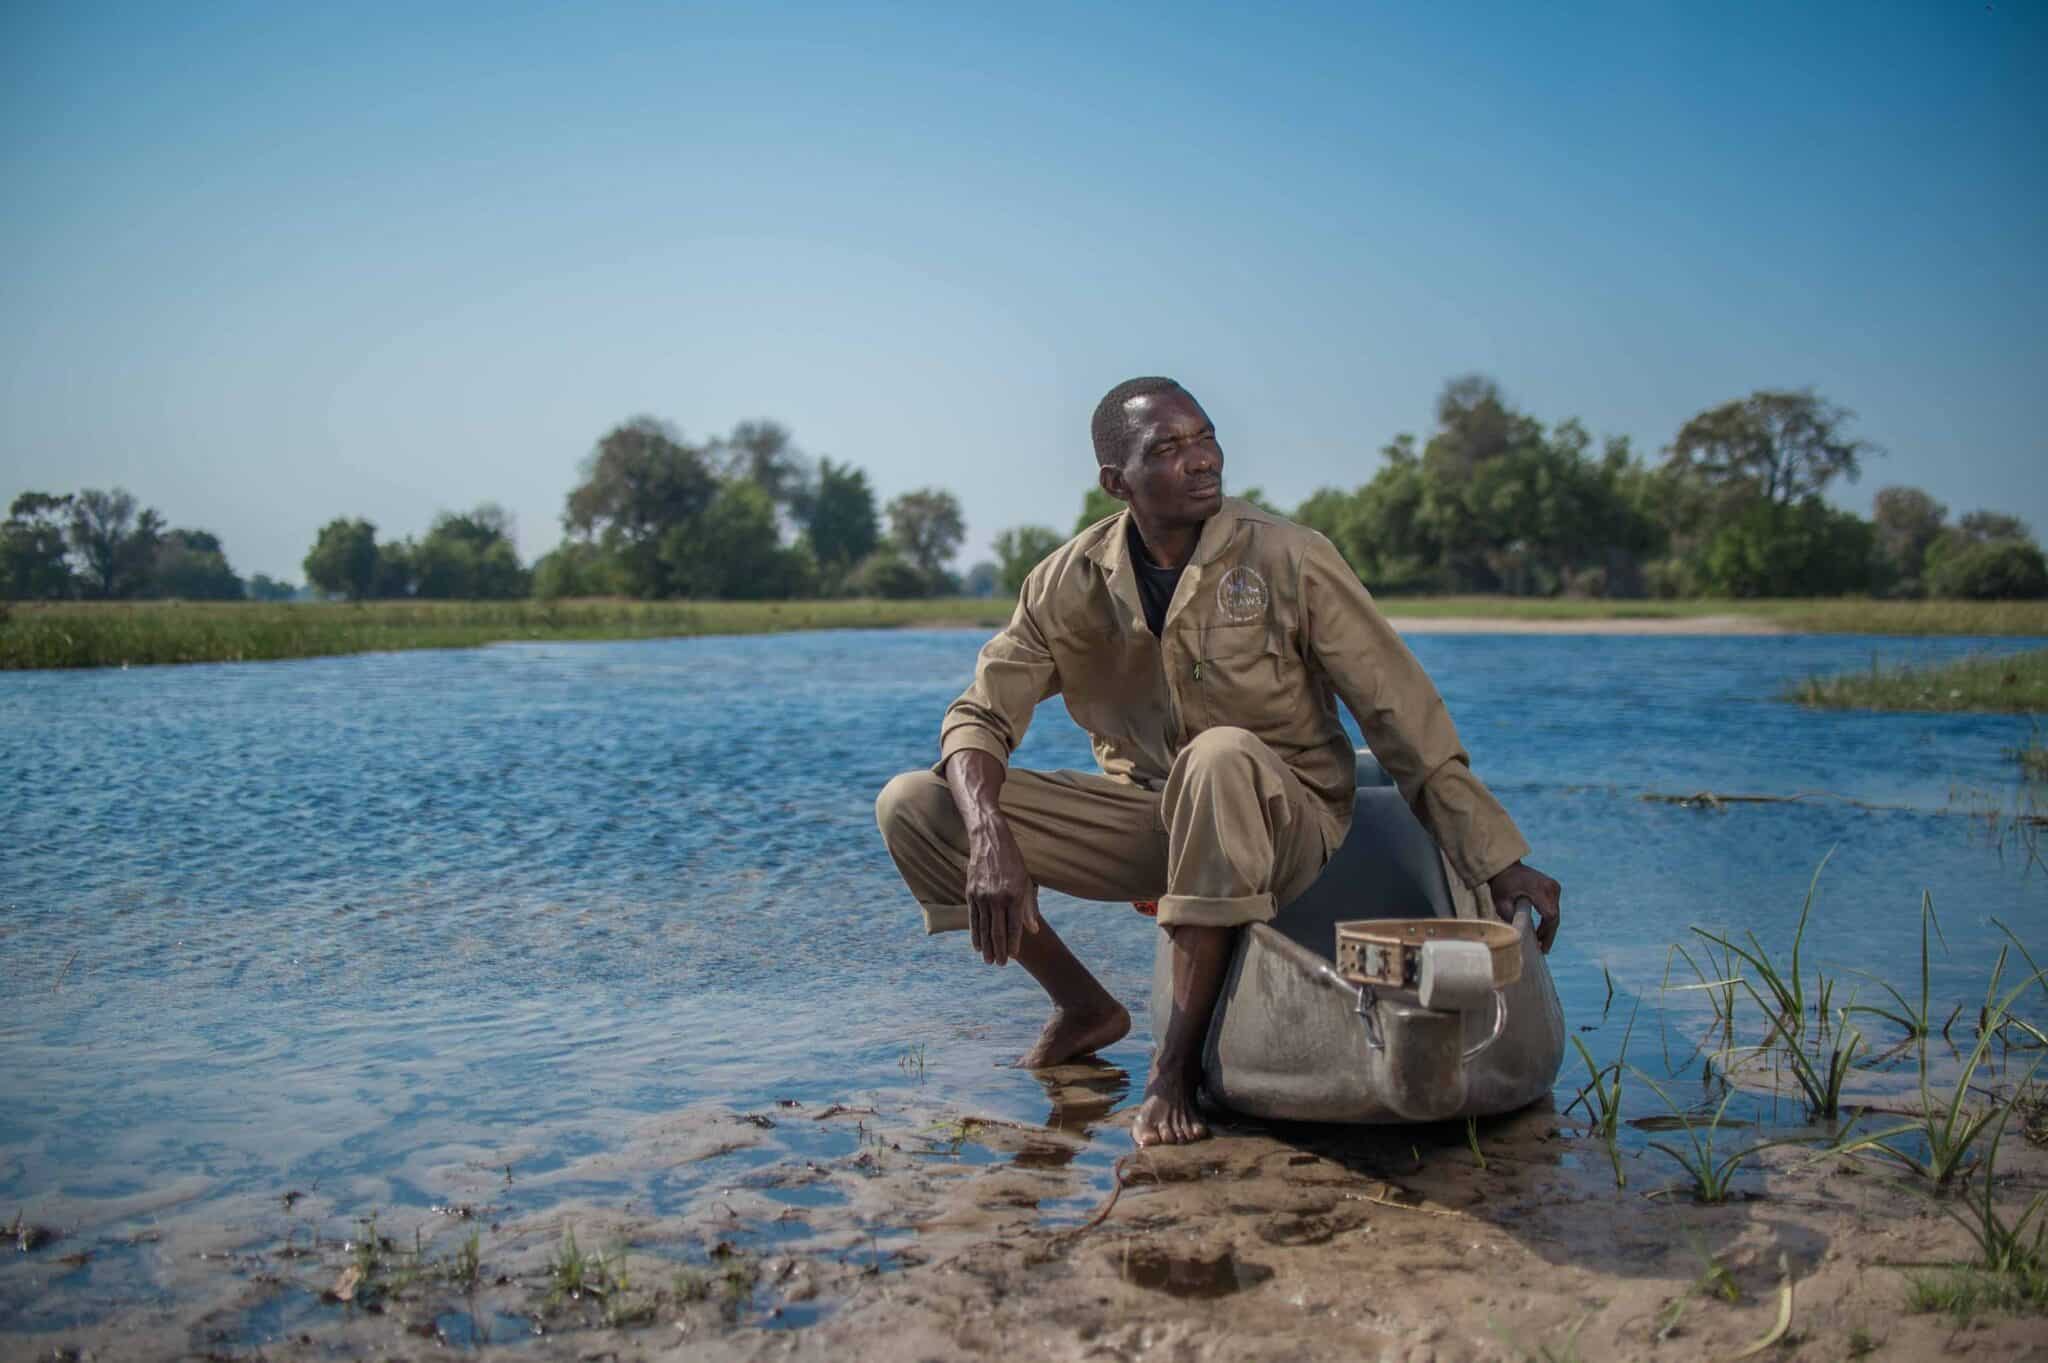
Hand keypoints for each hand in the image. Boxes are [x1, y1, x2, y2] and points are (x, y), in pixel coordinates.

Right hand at [965, 816, 1041, 965]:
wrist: (990, 841)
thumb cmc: (1013, 862)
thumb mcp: (1026, 882)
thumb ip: (1029, 908)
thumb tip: (1034, 930)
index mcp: (1014, 895)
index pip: (1014, 926)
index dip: (1014, 944)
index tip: (1013, 956)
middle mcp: (997, 898)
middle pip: (997, 931)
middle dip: (999, 950)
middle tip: (1000, 964)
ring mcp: (982, 896)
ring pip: (984, 928)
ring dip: (986, 946)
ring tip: (988, 960)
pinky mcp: (970, 893)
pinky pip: (973, 918)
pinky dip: (975, 934)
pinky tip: (977, 946)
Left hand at [1487, 861, 1560, 952]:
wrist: (1506, 867)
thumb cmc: (1502, 885)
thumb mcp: (1501, 903)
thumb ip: (1511, 918)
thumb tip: (1521, 935)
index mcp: (1538, 889)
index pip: (1550, 915)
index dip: (1547, 933)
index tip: (1541, 946)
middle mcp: (1550, 887)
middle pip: (1554, 917)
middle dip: (1549, 935)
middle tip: (1543, 950)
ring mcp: (1553, 886)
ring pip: (1555, 914)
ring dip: (1549, 929)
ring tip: (1541, 945)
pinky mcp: (1553, 888)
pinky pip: (1553, 908)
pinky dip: (1548, 921)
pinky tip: (1541, 933)